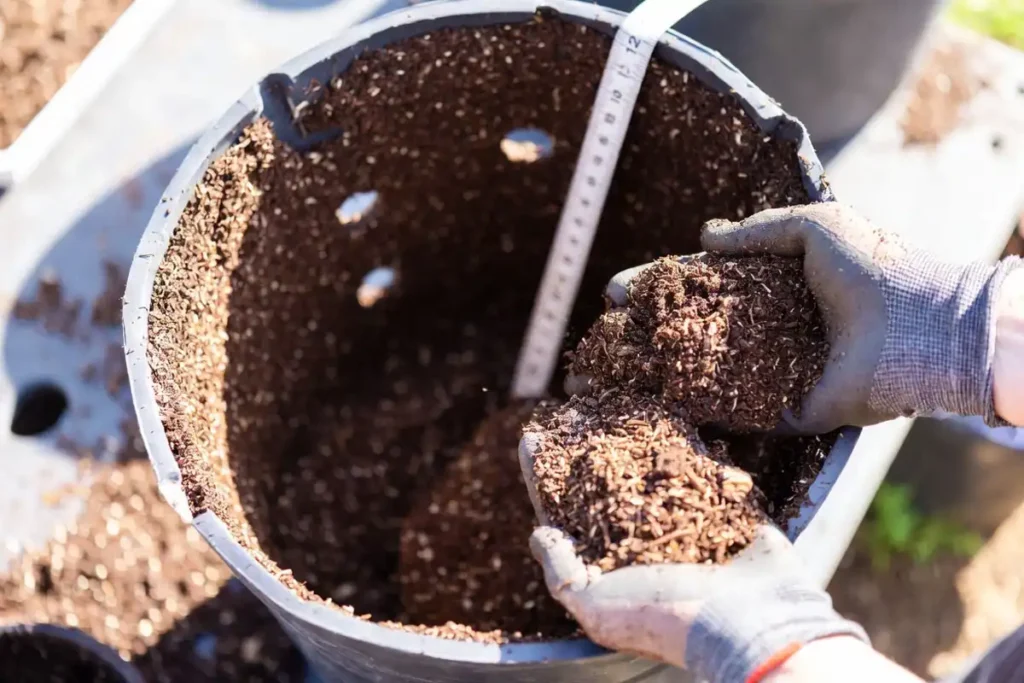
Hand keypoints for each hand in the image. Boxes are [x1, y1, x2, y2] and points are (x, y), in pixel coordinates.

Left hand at [519, 435, 866, 681]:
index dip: (545, 474)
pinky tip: (663, 411)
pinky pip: (697, 463)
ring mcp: (681, 518)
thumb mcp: (596, 606)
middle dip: (585, 444)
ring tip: (611, 399)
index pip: (565, 508)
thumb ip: (562, 570)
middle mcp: (641, 536)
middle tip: (572, 409)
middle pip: (604, 480)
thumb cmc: (667, 619)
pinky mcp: (720, 504)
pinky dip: (682, 439)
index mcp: (608, 559)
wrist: (750, 622)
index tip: (530, 438)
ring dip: (631, 435)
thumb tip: (537, 533)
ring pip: (648, 467)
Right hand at [601, 203, 1020, 431]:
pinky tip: (653, 402)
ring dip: (663, 368)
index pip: (705, 286)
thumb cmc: (877, 266)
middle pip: (696, 329)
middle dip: (650, 328)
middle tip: (605, 328)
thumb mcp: (815, 226)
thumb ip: (758, 230)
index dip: (662, 286)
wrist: (925, 327)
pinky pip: (737, 410)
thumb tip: (703, 238)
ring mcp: (774, 371)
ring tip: (615, 368)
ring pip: (707, 370)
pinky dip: (701, 407)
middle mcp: (768, 329)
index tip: (618, 289)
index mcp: (775, 287)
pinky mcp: (788, 408)